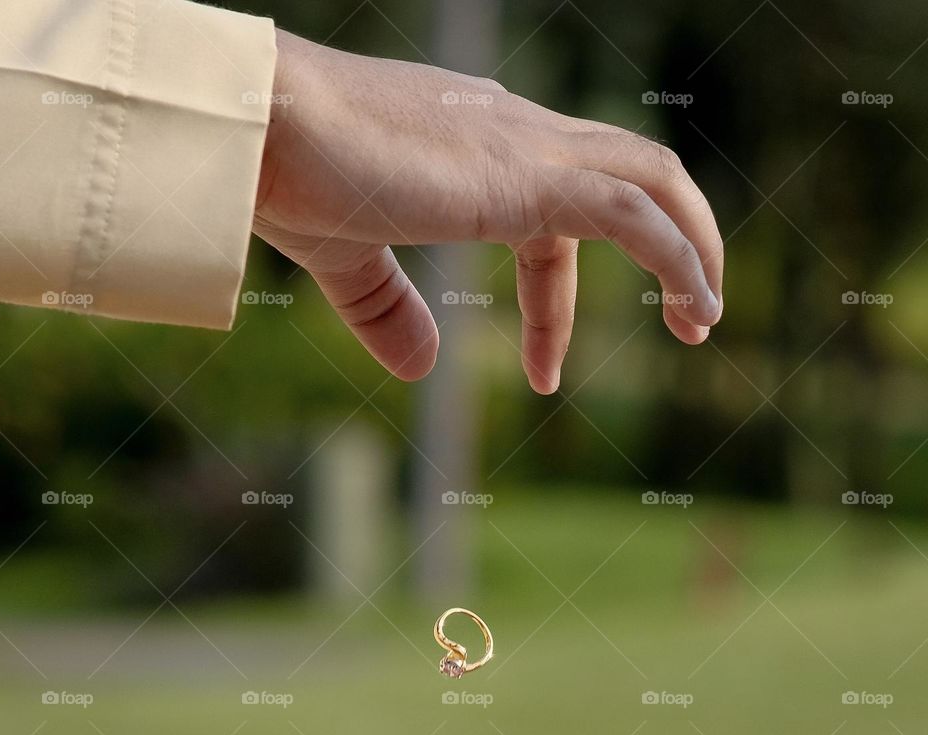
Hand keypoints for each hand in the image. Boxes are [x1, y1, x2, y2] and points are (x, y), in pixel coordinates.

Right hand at [254, 31, 723, 392]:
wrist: (264, 125)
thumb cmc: (290, 178)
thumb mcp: (348, 262)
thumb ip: (389, 312)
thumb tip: (425, 369)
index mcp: (479, 151)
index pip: (553, 218)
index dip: (556, 303)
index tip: (545, 374)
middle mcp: (517, 137)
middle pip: (628, 177)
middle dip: (672, 246)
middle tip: (688, 319)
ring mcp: (528, 151)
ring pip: (654, 180)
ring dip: (696, 246)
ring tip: (705, 319)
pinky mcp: (530, 179)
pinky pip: (637, 213)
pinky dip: (680, 254)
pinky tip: (694, 302)